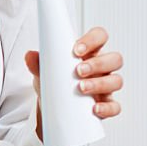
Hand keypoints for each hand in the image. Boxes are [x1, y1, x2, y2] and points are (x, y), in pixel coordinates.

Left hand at [24, 26, 123, 145]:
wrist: (53, 106)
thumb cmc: (55, 81)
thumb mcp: (44, 71)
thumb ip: (37, 63)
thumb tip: (29, 55)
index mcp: (89, 53)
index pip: (100, 37)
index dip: (93, 40)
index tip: (76, 49)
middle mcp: (102, 68)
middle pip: (115, 58)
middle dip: (98, 64)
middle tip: (78, 71)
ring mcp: (106, 86)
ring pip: (117, 80)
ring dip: (100, 84)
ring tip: (81, 88)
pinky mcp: (107, 104)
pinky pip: (115, 106)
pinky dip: (107, 108)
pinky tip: (95, 109)